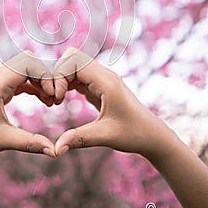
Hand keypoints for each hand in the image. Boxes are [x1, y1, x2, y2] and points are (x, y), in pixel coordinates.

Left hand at [0, 52, 55, 162]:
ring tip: (50, 101)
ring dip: (38, 80)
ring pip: (23, 68)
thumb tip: (55, 152)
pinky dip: (32, 85)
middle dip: (43, 75)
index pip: (27, 64)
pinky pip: (18, 78)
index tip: (53, 96)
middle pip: (26, 61)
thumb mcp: (4, 141)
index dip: (44, 76)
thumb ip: (31, 143)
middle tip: (53, 97)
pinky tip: (42, 100)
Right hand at [53, 48, 175, 158]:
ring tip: (56, 101)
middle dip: (58, 74)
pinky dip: (67, 83)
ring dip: (61, 79)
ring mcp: (102, 79)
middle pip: (72, 57)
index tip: (58, 99)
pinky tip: (62, 100)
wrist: (152, 135)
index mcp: (107, 81)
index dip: (60, 75)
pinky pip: (78, 75)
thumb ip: (80, 139)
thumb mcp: (105, 136)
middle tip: (54, 98)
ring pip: (74, 65)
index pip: (75, 60)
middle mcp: (104, 75)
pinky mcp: (99, 86)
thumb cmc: (133, 134)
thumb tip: (56, 150)